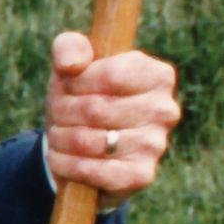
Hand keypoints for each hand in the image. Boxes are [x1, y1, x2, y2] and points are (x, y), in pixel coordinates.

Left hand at [42, 32, 180, 211]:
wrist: (81, 148)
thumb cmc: (80, 97)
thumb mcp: (71, 65)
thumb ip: (69, 48)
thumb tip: (71, 64)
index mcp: (157, 75)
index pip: (110, 75)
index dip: (76, 82)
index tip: (69, 86)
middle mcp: (165, 109)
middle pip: (94, 109)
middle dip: (62, 112)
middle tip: (58, 115)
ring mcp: (156, 144)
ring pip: (87, 140)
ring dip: (60, 139)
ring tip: (59, 136)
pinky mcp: (141, 175)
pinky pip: (93, 170)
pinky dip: (66, 165)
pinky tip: (63, 159)